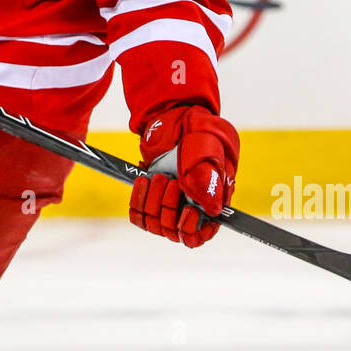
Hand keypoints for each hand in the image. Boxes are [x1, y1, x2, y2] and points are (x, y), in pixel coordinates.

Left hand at [129, 105, 238, 247]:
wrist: (174, 116)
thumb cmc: (199, 131)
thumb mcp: (208, 147)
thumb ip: (209, 177)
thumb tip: (212, 209)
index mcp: (212, 201)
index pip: (202, 234)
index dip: (193, 230)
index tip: (188, 211)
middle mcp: (190, 207)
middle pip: (175, 232)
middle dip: (170, 209)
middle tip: (170, 182)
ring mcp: (169, 203)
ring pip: (156, 225)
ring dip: (153, 202)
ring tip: (158, 178)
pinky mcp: (150, 197)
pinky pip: (139, 216)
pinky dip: (138, 200)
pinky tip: (144, 180)